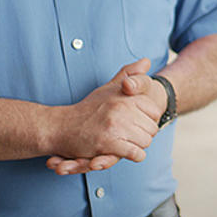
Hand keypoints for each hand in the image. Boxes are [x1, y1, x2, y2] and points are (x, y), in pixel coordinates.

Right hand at [46, 59, 163, 174]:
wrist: (62, 126)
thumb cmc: (88, 108)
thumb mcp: (109, 88)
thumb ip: (129, 74)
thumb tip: (146, 61)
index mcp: (125, 95)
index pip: (154, 111)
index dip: (148, 119)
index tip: (138, 121)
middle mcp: (121, 108)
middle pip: (152, 128)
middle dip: (145, 134)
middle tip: (132, 134)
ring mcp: (115, 125)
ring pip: (146, 141)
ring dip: (139, 146)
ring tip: (127, 142)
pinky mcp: (108, 143)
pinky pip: (135, 153)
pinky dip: (135, 155)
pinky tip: (128, 152)